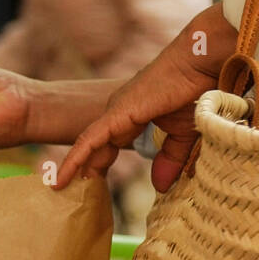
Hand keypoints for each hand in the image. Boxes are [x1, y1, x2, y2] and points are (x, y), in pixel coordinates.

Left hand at [55, 5, 237, 191]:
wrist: (201, 64)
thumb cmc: (196, 91)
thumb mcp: (182, 136)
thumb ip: (169, 160)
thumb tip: (161, 187)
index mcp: (132, 117)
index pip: (109, 146)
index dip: (99, 166)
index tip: (90, 188)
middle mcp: (118, 114)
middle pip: (94, 148)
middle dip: (83, 171)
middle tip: (70, 195)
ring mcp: (115, 113)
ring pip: (87, 147)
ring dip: (73, 169)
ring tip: (57, 190)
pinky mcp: (116, 115)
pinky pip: (88, 143)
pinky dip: (74, 161)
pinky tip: (60, 180)